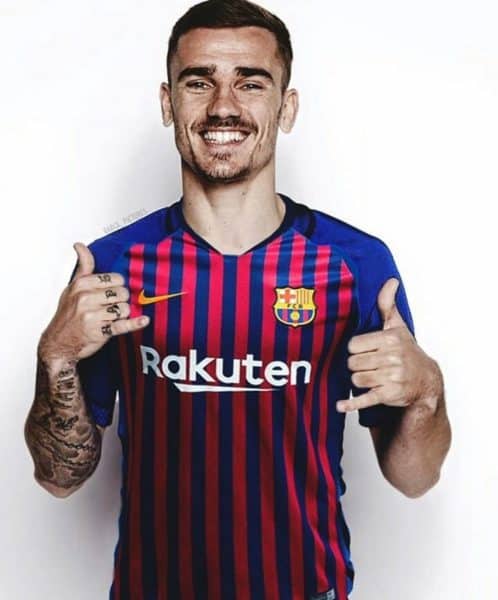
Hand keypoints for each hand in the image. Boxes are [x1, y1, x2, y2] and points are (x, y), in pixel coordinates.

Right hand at [38, 242, 148, 361]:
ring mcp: (93, 316)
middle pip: (122, 293)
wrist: (58, 342)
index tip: (111, 292)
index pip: (115, 279)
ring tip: (110, 317)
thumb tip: (79, 245)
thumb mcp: (72, 287)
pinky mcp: (100, 331)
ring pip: (124, 308)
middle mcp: (86, 299)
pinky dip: (135, 323)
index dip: (117, 286)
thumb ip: (83, 266)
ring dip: (122, 314)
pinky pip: (123, 325)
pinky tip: (143, 320)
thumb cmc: (68, 314)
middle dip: (120, 300)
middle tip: (109, 307)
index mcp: (81, 285)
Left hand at [336, 278, 438, 412]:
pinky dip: (351, 404)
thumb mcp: (398, 327)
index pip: (354, 345)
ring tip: (370, 376)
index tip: (364, 351)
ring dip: (358, 380)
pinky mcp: (389, 395)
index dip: (356, 349)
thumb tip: (391, 281)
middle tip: (367, 365)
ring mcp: (391, 378)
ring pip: (356, 379)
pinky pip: (365, 398)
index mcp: (390, 340)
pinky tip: (340, 405)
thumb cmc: (407, 352)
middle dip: (356, 365)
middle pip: (353, 363)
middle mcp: (392, 358)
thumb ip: (388, 304)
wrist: (426, 381)